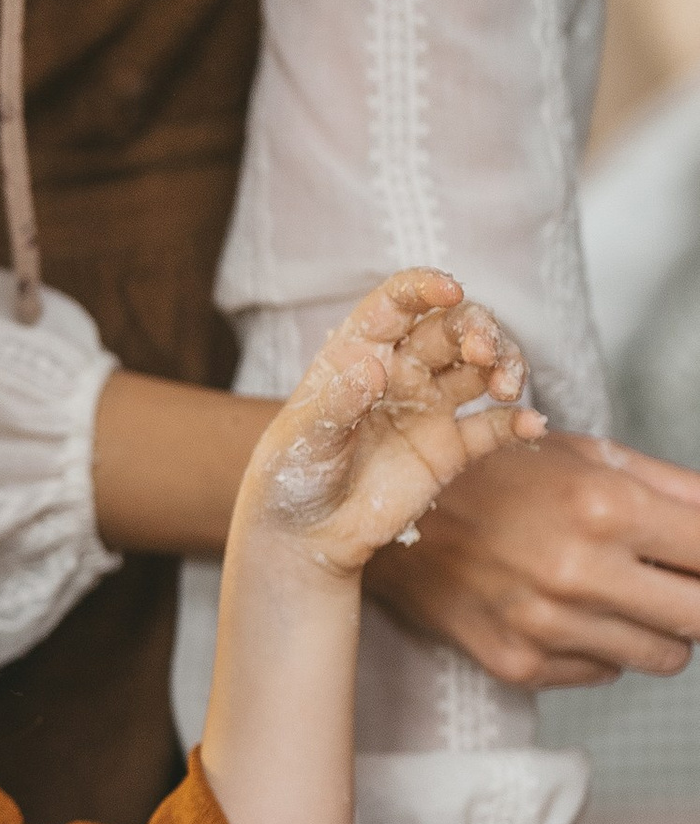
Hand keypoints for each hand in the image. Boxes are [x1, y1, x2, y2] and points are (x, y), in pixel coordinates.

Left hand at [239, 271, 537, 575]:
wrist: (307, 535)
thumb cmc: (292, 475)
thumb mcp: (305, 437)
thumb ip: (338, 403)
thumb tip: (372, 367)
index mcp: (360, 353)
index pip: (397, 305)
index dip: (424, 289)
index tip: (451, 289)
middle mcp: (402, 371)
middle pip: (452, 330)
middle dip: (478, 330)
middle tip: (486, 353)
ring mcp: (430, 407)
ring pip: (480, 369)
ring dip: (505, 366)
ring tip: (508, 387)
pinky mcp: (450, 449)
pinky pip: (492, 428)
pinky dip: (517, 423)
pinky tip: (531, 425)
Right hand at [370, 428, 699, 688]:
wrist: (389, 514)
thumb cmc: (493, 474)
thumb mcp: (589, 455)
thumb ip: (678, 490)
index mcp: (604, 506)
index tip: (698, 556)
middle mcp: (577, 572)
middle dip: (697, 597)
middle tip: (673, 576)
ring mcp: (546, 626)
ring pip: (663, 656)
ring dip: (655, 626)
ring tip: (617, 589)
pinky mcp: (519, 664)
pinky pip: (606, 672)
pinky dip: (603, 646)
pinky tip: (567, 609)